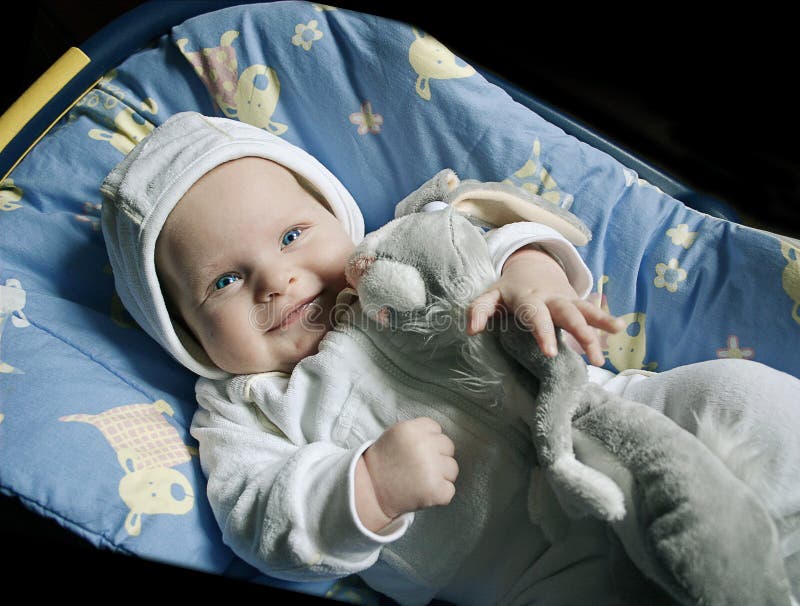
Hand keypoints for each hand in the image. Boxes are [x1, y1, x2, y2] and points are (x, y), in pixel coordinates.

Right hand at [356, 417, 457, 530]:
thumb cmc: (383, 464)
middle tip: (419, 468)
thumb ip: (417, 432)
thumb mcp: (394, 436)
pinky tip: (423, 493)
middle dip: (437, 457)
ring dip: (441, 476)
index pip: (436, 428)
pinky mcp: (435, 490)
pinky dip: (439, 494)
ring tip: (420, 481)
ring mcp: (430, 468)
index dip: (429, 441)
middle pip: (448, 446)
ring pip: (452, 468)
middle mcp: (422, 445)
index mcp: (411, 429)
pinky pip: (450, 490)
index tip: (417, 452)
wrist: (369, 492)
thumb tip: (441, 437)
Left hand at [466, 246, 623, 365]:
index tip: (551, 353)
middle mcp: (550, 298)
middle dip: (578, 332)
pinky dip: (605, 319)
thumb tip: (471, 330)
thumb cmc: (508, 290)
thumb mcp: (490, 296)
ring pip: (584, 311)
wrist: (530, 267)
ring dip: (598, 326)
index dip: (543, 332)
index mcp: (527, 299)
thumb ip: (479, 310)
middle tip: (589, 356)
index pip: (535, 316)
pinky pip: (593, 310)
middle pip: (567, 314)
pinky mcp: (576, 302)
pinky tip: (620, 329)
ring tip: (612, 341)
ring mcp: (566, 299)